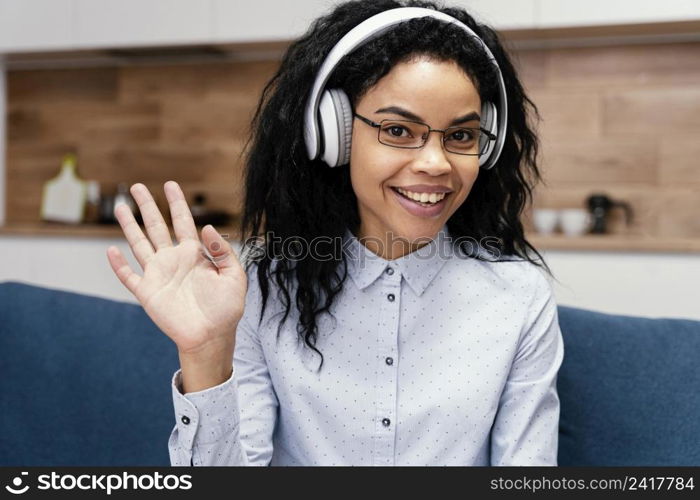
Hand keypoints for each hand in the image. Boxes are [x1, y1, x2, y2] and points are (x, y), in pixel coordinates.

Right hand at [106, 181, 246, 355]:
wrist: (212, 336)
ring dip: (129, 226)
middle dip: (147, 206)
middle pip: (156, 226)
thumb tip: (207, 227)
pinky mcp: (148, 293)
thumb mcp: (234, 276)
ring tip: (120, 206)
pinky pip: (129, 276)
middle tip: (137, 186)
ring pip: (139, 244)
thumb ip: (222, 251)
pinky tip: (111, 250)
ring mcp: (159, 275)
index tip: (170, 185)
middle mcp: (174, 260)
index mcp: (194, 254)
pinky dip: (118, 264)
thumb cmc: (226, 308)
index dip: (177, 203)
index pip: (183, 222)